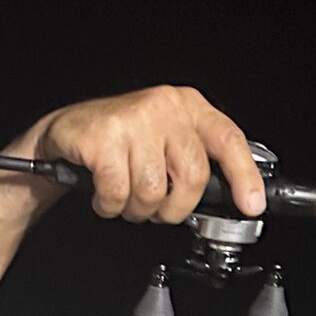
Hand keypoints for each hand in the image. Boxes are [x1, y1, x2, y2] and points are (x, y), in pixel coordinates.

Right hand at [27, 86, 264, 225]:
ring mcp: (135, 120)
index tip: (251, 206)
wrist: (64, 133)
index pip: (228, 140)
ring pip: (154, 191)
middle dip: (174, 208)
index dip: (244, 176)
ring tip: (124, 197)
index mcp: (187, 106)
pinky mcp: (105, 137)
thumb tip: (227, 198)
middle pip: (192, 177)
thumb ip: (192, 160)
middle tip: (155, 208)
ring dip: (136, 209)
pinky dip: (109, 205)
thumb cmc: (117, 143)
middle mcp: (165, 107)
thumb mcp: (164, 141)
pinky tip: (103, 193)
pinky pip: (119, 193)